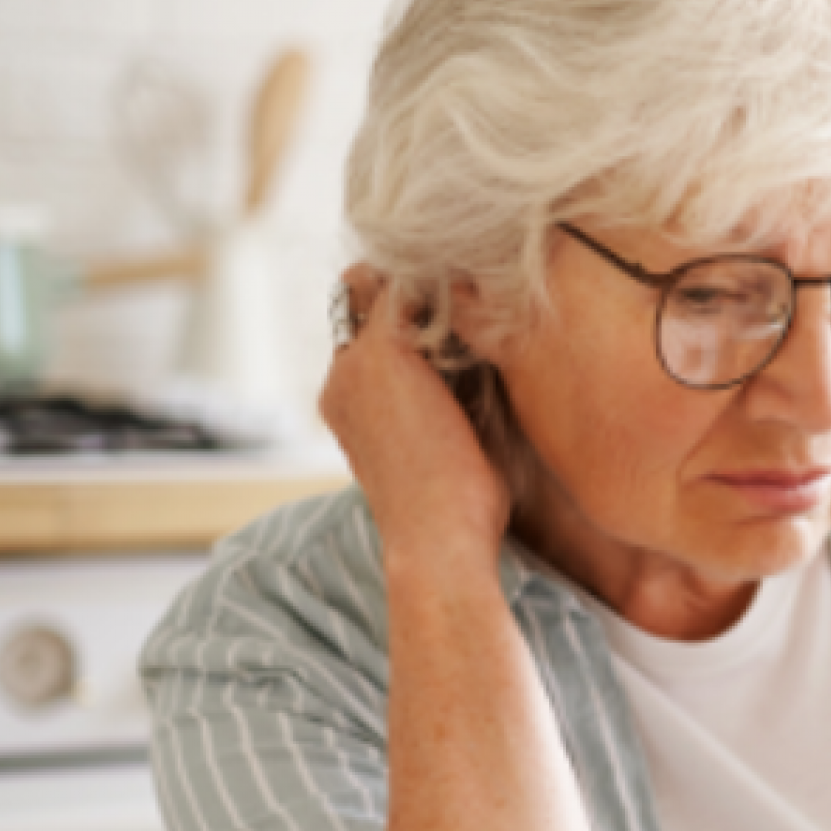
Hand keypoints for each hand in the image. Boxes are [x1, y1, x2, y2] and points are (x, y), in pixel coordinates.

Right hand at [319, 266, 512, 576]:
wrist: (439, 544)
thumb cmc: (460, 515)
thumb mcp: (452, 448)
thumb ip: (454, 404)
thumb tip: (489, 370)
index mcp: (349, 406)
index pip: (368, 337)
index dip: (414, 322)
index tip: (467, 323)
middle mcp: (341, 379)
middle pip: (368, 304)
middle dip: (420, 296)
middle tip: (480, 299)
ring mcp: (355, 363)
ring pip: (382, 288)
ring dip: (431, 288)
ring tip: (485, 298)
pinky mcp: (383, 350)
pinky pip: (403, 287)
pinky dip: (443, 286)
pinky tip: (486, 302)